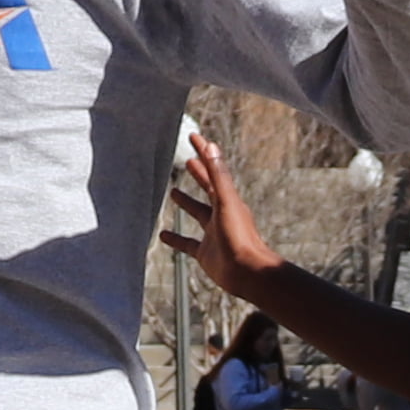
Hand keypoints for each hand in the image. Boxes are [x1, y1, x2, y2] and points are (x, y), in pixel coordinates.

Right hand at [160, 130, 287, 299]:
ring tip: (173, 192)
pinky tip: (163, 235)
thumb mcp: (226, 202)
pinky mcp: (205, 252)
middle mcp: (221, 214)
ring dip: (187, 203)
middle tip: (187, 160)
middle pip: (208, 188)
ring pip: (197, 213)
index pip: (213, 170)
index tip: (193, 136)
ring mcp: (213, 233)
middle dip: (198, 173)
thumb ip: (218, 176)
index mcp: (227, 199)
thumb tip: (211, 146)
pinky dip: (176, 238)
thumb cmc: (239, 237)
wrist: (247, 273)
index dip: (203, 153)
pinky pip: (187, 243)